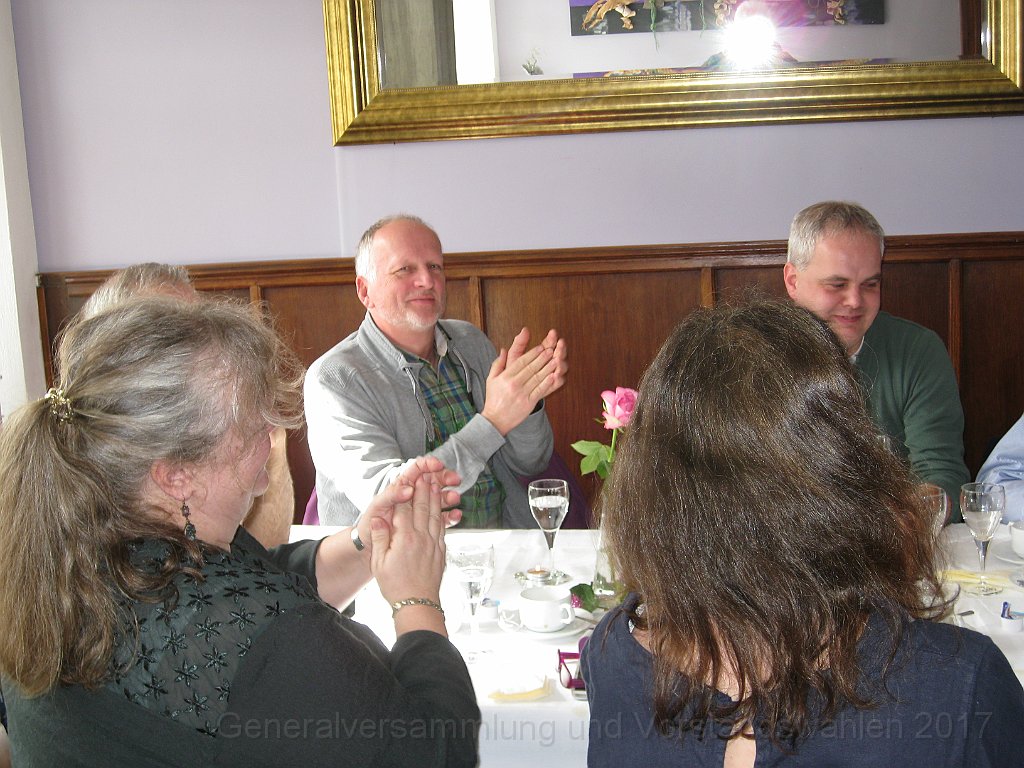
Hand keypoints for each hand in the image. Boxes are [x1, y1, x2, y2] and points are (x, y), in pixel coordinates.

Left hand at [356, 456, 460, 552]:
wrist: (369, 547)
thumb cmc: (369, 524)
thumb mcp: (378, 506)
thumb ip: (392, 495)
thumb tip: (409, 489)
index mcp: (400, 487)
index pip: (416, 469)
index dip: (428, 464)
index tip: (438, 465)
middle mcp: (411, 495)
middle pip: (431, 480)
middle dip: (444, 477)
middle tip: (454, 479)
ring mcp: (419, 509)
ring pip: (438, 498)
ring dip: (448, 496)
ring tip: (455, 498)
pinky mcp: (424, 523)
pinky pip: (440, 518)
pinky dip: (449, 516)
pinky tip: (456, 516)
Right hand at [369, 469, 450, 605]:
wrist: (417, 604)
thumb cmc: (395, 585)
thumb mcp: (380, 562)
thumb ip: (381, 537)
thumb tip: (379, 517)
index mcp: (404, 538)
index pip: (405, 509)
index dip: (407, 491)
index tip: (410, 477)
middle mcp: (421, 538)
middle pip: (422, 507)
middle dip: (424, 489)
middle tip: (426, 473)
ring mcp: (433, 544)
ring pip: (435, 515)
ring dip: (436, 498)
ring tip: (436, 483)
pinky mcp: (440, 551)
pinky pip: (441, 527)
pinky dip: (442, 514)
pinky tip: (442, 508)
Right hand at [481, 328, 567, 435]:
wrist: (495, 420)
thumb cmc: (494, 399)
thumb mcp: (491, 379)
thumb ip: (498, 363)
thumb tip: (503, 349)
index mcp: (505, 377)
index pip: (521, 362)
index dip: (532, 353)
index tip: (540, 347)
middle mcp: (514, 384)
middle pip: (531, 368)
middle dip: (542, 358)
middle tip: (551, 350)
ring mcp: (522, 394)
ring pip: (537, 378)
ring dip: (548, 368)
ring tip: (556, 360)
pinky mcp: (528, 403)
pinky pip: (539, 391)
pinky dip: (547, 383)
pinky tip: (553, 377)